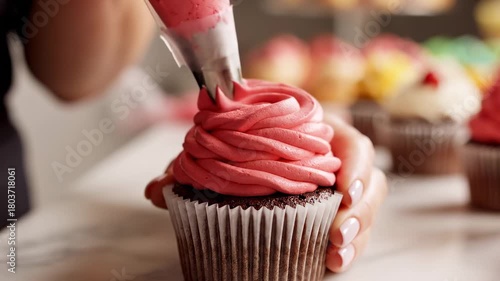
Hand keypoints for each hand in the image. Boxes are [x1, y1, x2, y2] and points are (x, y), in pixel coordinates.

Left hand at [145, 115, 387, 272]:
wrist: (247, 153)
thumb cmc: (240, 147)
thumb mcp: (215, 154)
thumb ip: (188, 168)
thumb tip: (157, 192)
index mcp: (315, 135)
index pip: (350, 143)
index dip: (355, 165)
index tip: (341, 189)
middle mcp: (333, 161)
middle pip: (369, 180)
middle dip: (361, 210)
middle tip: (338, 234)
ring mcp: (337, 189)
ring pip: (366, 208)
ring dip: (358, 234)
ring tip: (335, 256)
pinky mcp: (334, 212)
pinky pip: (355, 229)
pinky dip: (348, 247)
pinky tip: (330, 262)